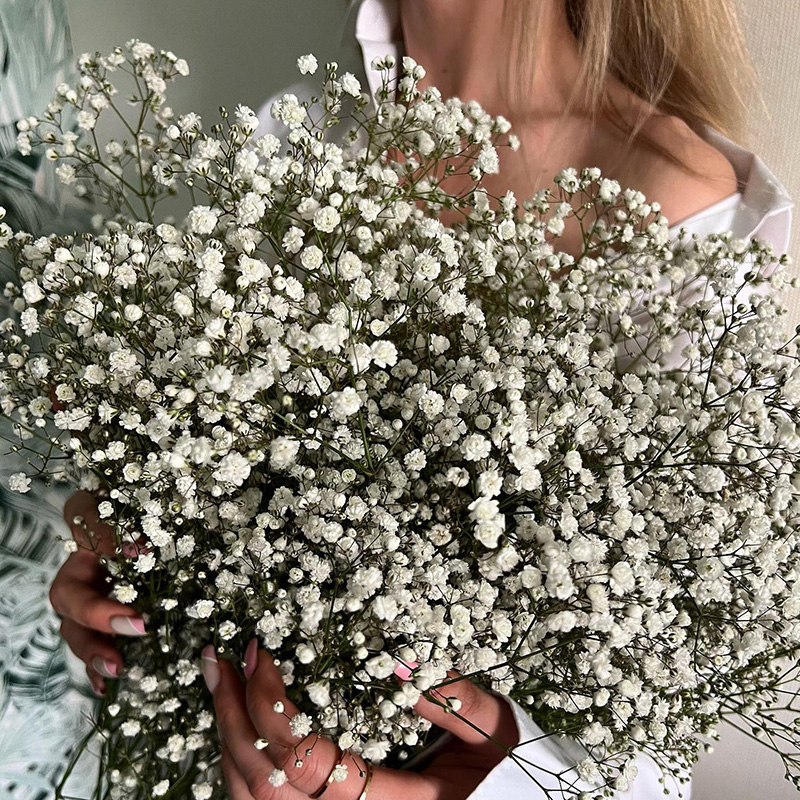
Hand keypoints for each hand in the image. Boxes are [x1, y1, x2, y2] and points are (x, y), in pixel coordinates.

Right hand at [48, 490, 147, 696]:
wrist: (130, 506)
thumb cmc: (114, 506)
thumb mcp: (102, 508)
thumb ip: (107, 529)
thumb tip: (136, 552)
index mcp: (75, 568)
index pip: (74, 595)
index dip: (100, 612)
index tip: (138, 621)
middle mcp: (79, 592)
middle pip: (74, 626)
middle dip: (95, 645)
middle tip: (122, 660)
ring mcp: (93, 607)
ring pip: (84, 640)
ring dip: (98, 660)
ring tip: (115, 676)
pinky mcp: (113, 616)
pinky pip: (104, 643)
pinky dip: (104, 666)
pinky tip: (109, 687)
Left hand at [203, 640, 519, 799]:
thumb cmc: (503, 774)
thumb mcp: (492, 731)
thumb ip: (454, 697)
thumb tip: (398, 660)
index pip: (304, 763)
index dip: (272, 706)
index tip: (262, 653)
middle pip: (260, 786)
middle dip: (230, 717)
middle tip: (217, 661)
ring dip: (227, 736)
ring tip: (219, 681)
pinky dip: (241, 758)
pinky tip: (240, 718)